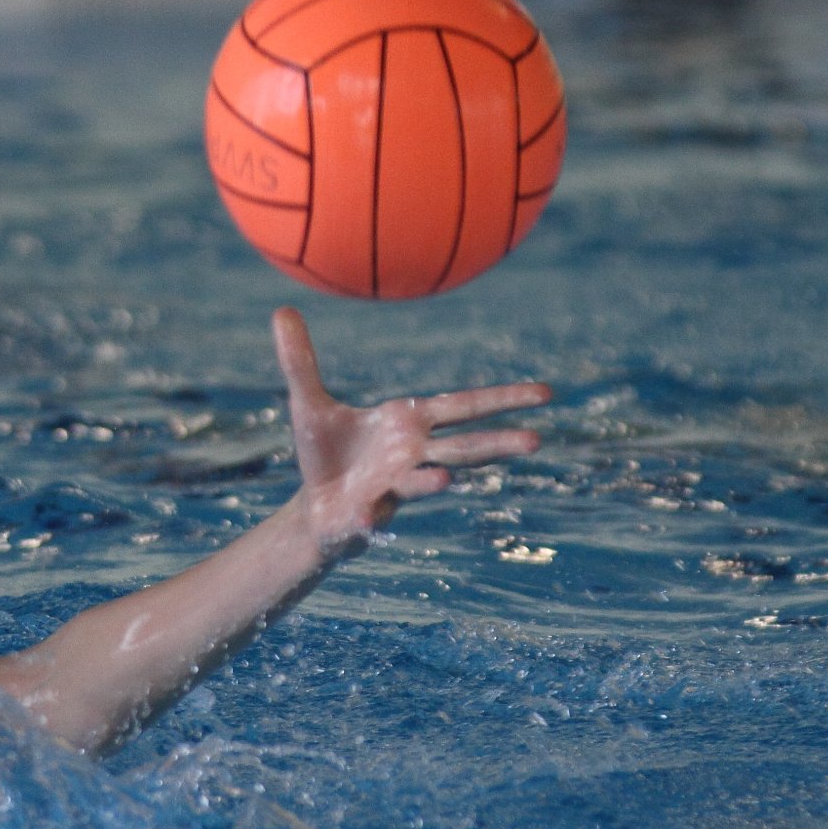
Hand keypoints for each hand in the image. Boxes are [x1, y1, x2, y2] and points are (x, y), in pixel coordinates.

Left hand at [270, 305, 549, 551]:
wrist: (311, 507)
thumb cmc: (324, 454)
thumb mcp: (308, 402)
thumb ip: (299, 360)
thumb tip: (281, 309)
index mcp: (409, 423)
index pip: (464, 406)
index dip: (503, 399)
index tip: (546, 393)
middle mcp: (412, 455)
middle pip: (463, 448)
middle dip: (496, 443)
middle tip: (536, 440)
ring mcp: (392, 487)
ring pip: (421, 483)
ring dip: (433, 482)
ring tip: (448, 481)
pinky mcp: (365, 516)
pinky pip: (372, 517)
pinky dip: (373, 518)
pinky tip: (373, 519)